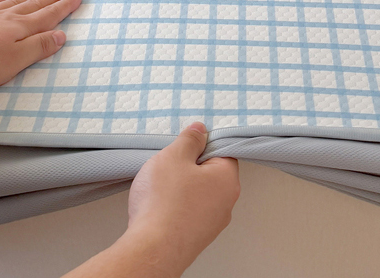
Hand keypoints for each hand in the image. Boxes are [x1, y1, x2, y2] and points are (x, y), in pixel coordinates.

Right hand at [127, 123, 239, 274]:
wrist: (152, 249)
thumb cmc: (165, 202)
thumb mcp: (175, 156)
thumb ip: (189, 139)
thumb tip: (200, 130)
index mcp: (227, 179)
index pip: (223, 152)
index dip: (202, 145)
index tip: (186, 144)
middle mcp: (225, 204)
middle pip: (210, 173)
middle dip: (189, 167)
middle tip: (169, 165)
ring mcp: (211, 224)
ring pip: (198, 194)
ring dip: (181, 188)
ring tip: (160, 186)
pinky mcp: (195, 238)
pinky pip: (188, 213)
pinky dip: (176, 206)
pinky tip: (159, 205)